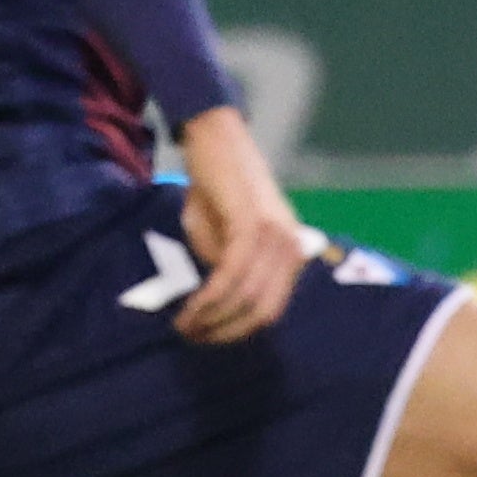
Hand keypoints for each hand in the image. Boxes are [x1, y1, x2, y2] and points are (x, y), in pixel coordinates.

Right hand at [174, 106, 307, 345]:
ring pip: (247, 298)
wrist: (215, 138)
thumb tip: (222, 301)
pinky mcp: (254, 226)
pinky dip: (211, 297)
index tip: (207, 338)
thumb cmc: (216, 186)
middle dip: (225, 332)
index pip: (272, 308)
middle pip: (263, 311)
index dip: (239, 330)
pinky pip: (232, 275)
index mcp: (291, 253)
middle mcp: (292, 247)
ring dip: (212, 318)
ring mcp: (277, 236)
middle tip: (192, 337)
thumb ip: (228, 269)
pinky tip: (192, 307)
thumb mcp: (221, 237)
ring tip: (184, 325)